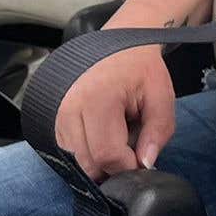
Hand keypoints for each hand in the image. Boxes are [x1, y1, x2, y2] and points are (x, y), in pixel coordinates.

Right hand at [54, 47, 174, 180]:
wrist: (118, 49)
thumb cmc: (140, 70)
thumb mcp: (162, 95)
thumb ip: (159, 131)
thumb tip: (145, 164)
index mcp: (98, 99)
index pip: (107, 155)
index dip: (128, 166)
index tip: (143, 158)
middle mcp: (70, 110)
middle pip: (89, 165)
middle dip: (115, 166)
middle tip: (132, 147)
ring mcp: (58, 117)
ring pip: (77, 164)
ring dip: (101, 161)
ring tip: (118, 136)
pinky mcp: (54, 124)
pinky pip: (69, 155)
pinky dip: (89, 154)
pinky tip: (104, 135)